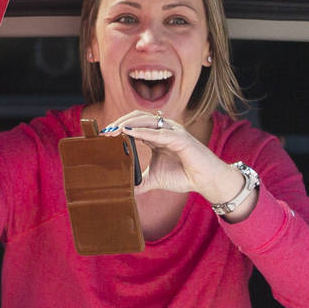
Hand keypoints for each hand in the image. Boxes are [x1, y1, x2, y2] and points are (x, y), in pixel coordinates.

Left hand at [115, 111, 248, 207]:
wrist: (205, 180)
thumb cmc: (183, 175)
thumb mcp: (155, 178)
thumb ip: (140, 181)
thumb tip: (124, 189)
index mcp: (156, 136)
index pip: (134, 125)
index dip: (118, 127)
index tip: (103, 135)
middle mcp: (164, 130)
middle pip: (137, 118)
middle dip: (119, 122)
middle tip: (105, 132)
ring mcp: (173, 132)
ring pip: (147, 121)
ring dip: (129, 124)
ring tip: (114, 130)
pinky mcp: (181, 139)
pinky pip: (160, 133)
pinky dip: (145, 132)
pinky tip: (131, 133)